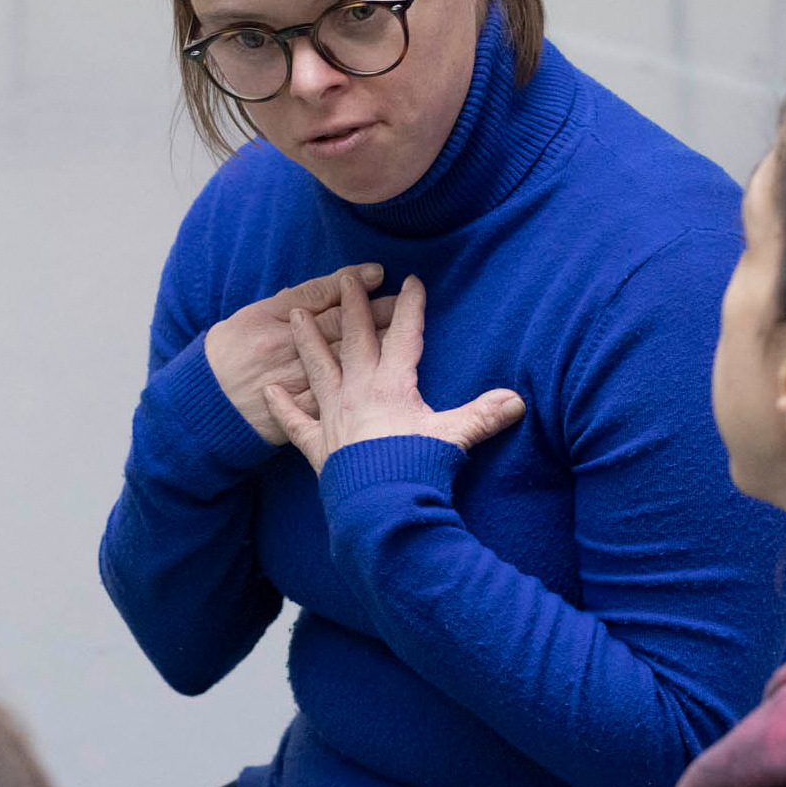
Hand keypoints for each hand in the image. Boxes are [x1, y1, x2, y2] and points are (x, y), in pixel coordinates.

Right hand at [204, 263, 396, 444]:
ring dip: (373, 351)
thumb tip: (339, 283)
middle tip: (405, 302)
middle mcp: (285, 349)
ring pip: (340, 363)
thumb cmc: (231, 350)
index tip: (379, 273)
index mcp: (274, 321)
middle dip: (376, 315)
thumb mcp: (256, 313)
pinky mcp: (292, 415)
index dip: (351, 285)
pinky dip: (352, 394)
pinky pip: (327, 403)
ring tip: (403, 337)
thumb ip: (298, 299)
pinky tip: (380, 387)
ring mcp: (290, 382)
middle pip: (338, 329)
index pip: (320, 297)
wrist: (205, 399)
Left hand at [264, 271, 524, 473]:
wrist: (380, 507)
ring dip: (307, 341)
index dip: (410, 307)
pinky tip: (266, 392)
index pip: (404, 335)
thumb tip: (518, 401)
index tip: (412, 281)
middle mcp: (358, 392)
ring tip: (295, 315)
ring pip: (317, 368)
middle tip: (346, 279)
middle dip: (352, 307)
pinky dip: (282, 407)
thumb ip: (484, 415)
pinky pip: (295, 422)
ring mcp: (334, 417)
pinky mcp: (318, 445)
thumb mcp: (455, 437)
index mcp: (393, 385)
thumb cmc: (417, 468)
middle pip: (354, 340)